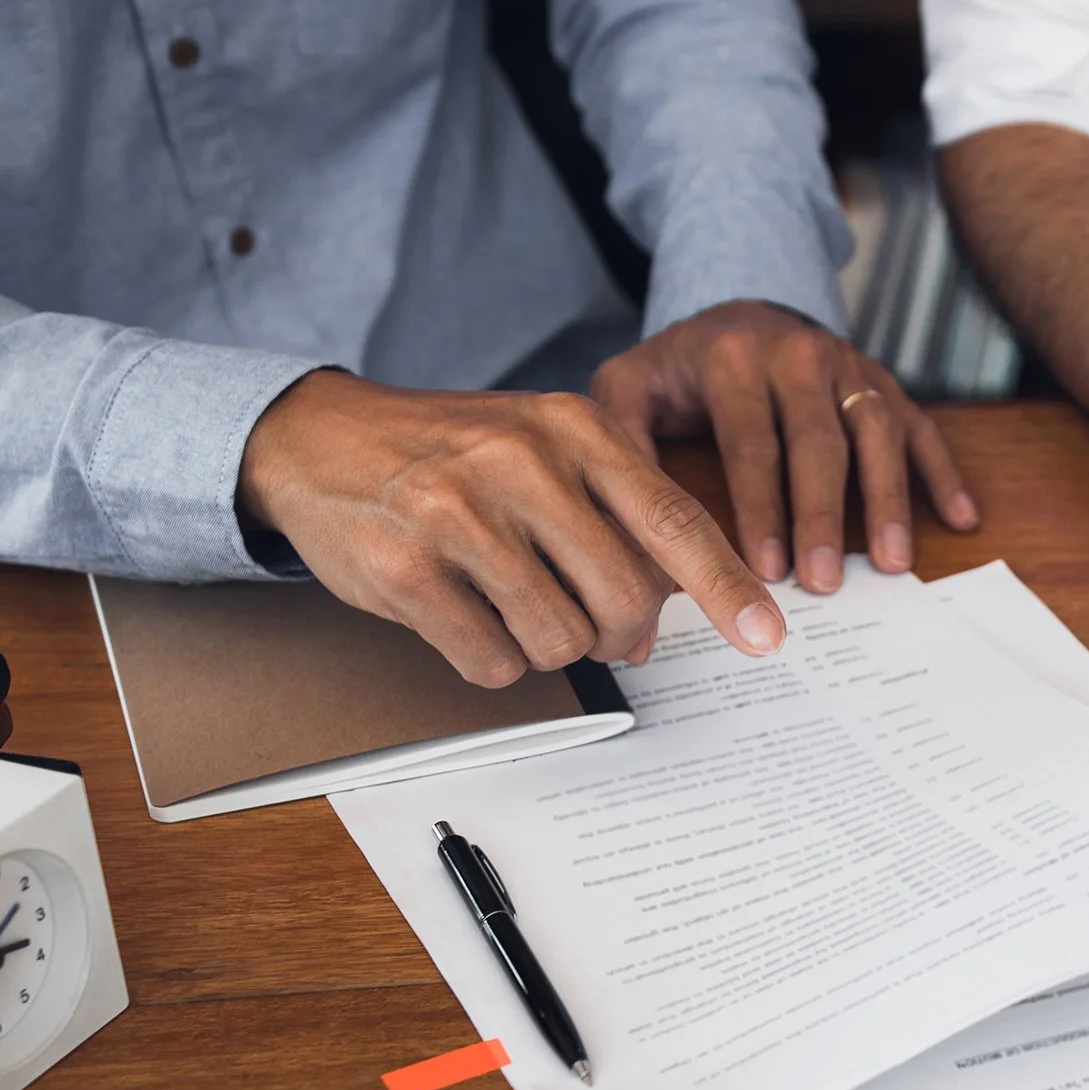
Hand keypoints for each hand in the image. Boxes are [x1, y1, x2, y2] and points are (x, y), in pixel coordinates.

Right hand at [239, 371, 784, 686]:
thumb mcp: (542, 449)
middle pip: (624, 599)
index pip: (673, 520)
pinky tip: (461, 613)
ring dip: (544, 645)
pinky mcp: (407, 567)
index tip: (768, 637)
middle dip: (616, 633)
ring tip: (506, 601)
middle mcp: (522, 462)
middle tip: (584, 622)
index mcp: (573, 428)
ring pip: (560, 639)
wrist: (320, 438)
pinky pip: (490, 661)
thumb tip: (657, 627)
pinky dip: (488, 658)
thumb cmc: (452, 453)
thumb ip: (610, 521)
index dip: (728, 587)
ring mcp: (460, 513)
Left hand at [589, 300, 977, 593]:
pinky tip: (961, 519)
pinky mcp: (883, 383)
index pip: (750, 440)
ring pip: (876, 433)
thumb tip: (620, 538)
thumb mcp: (628, 386)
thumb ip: (621, 444)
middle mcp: (799, 354)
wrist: (739, 306)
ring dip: (888, 501)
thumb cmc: (681, 367)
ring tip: (893, 564)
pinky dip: (943, 473)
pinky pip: (921, 427)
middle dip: (822, 517)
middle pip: (818, 442)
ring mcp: (849, 367)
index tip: (764, 568)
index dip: (760, 507)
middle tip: (823, 583)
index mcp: (734, 358)